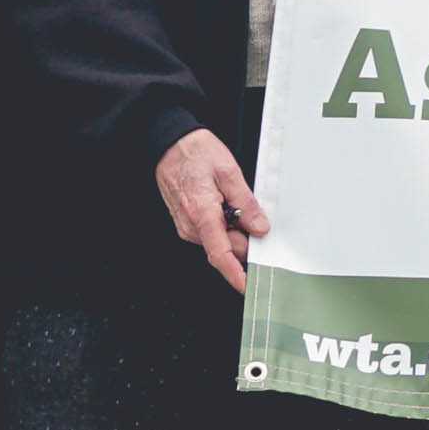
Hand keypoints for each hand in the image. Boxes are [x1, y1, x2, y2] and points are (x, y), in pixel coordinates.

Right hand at [155, 123, 269, 286]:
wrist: (169, 143)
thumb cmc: (195, 152)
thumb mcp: (229, 171)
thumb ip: (245, 203)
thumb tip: (259, 228)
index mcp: (202, 213)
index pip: (220, 254)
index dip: (235, 274)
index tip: (247, 286)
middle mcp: (190, 225)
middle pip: (226, 248)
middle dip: (245, 241)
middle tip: (257, 221)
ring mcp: (186, 225)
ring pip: (219, 241)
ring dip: (234, 232)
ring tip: (236, 204)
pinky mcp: (186, 222)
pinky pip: (210, 233)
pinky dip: (224, 227)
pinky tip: (226, 207)